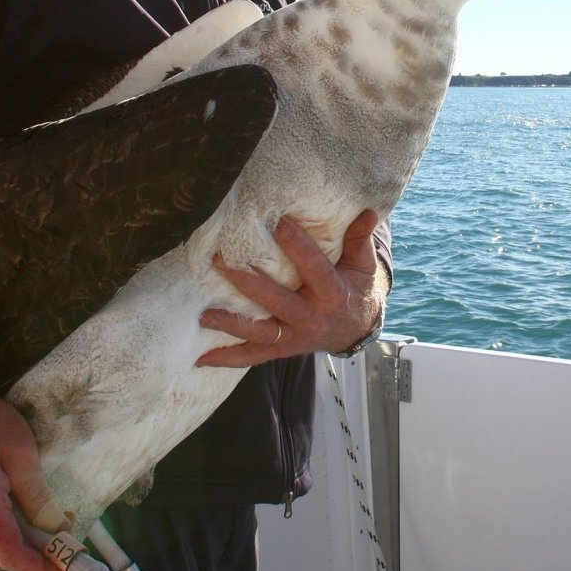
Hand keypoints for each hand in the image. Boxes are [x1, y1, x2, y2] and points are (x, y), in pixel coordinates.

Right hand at [0, 324, 63, 570]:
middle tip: (75, 562)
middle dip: (42, 560)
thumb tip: (56, 526)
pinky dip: (20, 533)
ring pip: (2, 542)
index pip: (9, 551)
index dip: (38, 569)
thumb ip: (36, 493)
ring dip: (32, 546)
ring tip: (66, 542)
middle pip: (7, 551)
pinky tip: (43, 526)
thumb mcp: (21, 451)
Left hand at [196, 210, 386, 366]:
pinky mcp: (282, 349)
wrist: (356, 328)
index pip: (314, 268)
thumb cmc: (355, 287)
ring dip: (230, 324)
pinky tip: (202, 358)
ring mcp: (295, 337)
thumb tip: (369, 212)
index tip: (278, 223)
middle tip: (220, 261)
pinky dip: (228, 359)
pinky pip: (253, 356)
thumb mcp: (363, 265)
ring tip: (203, 314)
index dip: (298, 246)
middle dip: (247, 281)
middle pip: (276, 301)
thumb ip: (360, 239)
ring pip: (260, 333)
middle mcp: (312, 318)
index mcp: (333, 294)